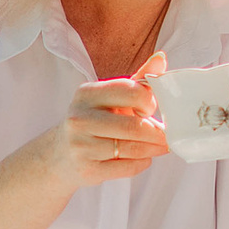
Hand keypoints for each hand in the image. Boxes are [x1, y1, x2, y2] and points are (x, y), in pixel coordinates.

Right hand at [47, 53, 168, 190]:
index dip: (148, 101)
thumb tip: (161, 58)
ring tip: (162, 146)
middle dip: (157, 132)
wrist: (61, 154)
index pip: (130, 91)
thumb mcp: (111, 96)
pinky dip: (143, 163)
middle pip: (133, 126)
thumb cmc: (95, 118)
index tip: (151, 108)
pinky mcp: (87, 169)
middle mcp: (80, 118)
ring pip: (132, 149)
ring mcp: (81, 146)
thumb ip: (138, 80)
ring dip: (154, 149)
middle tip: (167, 134)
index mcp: (87, 93)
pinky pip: (127, 168)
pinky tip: (145, 158)